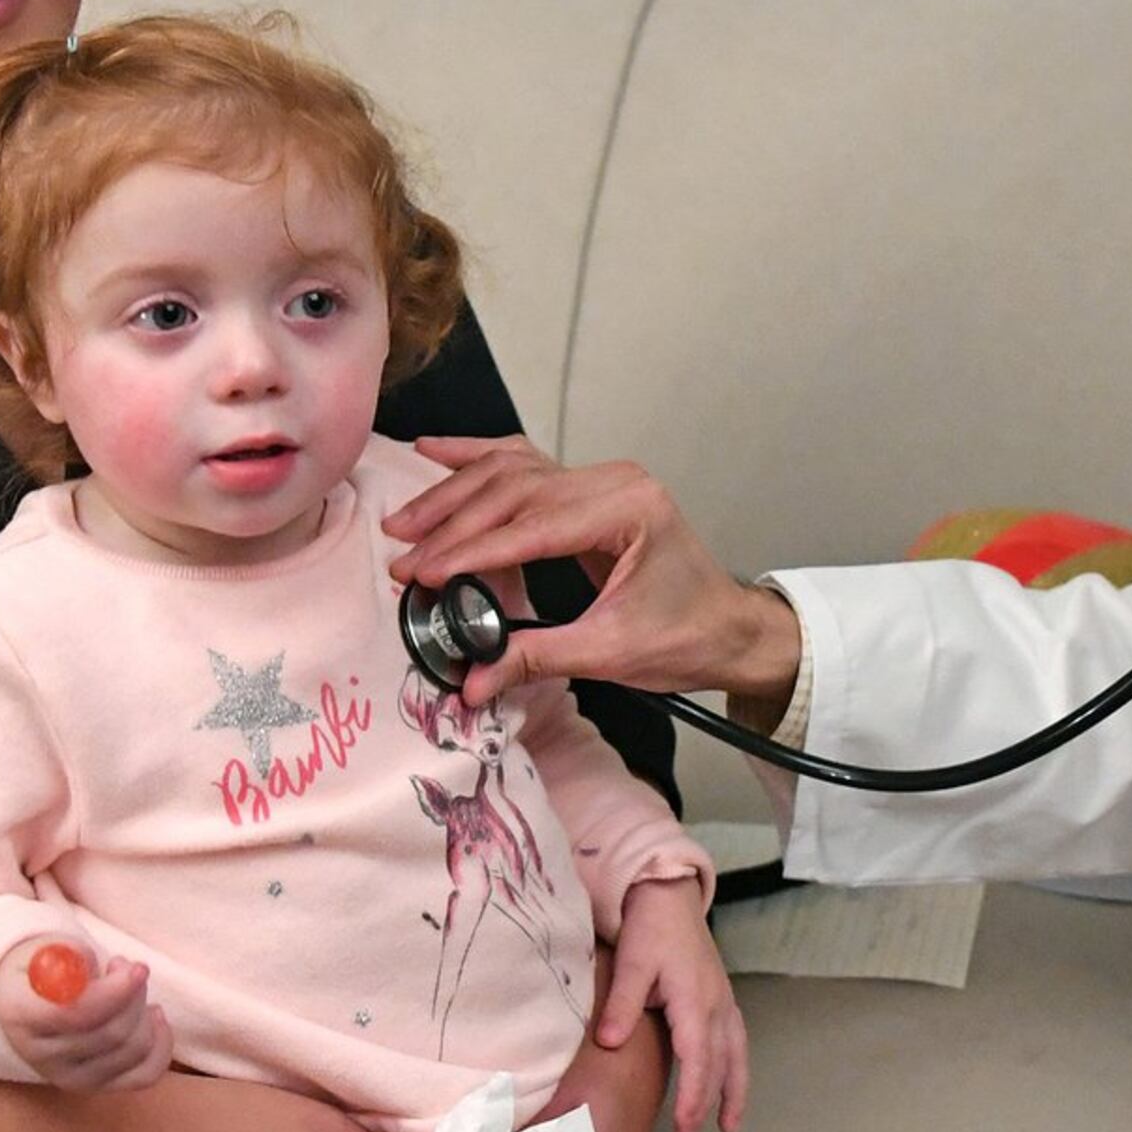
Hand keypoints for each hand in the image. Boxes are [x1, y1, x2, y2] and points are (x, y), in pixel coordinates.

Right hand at [0, 935, 169, 1090]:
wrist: (29, 1003)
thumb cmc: (45, 970)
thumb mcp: (48, 949)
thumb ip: (70, 956)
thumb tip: (99, 968)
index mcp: (21, 1016)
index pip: (76, 1016)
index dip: (115, 993)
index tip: (136, 967)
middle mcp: (43, 1057)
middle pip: (111, 1034)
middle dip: (133, 993)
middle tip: (128, 965)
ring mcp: (71, 1077)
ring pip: (132, 1050)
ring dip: (144, 1010)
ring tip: (132, 984)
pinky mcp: (98, 1087)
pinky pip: (145, 1074)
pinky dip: (161, 1044)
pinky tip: (154, 1016)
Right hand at [387, 438, 802, 712]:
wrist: (729, 628)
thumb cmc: (686, 636)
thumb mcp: (610, 653)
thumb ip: (536, 658)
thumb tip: (473, 680)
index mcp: (628, 509)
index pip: (533, 526)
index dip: (472, 550)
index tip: (422, 571)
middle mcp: (613, 481)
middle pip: (514, 490)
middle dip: (451, 522)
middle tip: (401, 553)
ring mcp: (600, 479)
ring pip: (512, 472)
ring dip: (453, 493)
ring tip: (404, 520)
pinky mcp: (588, 489)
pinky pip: (525, 465)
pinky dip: (477, 460)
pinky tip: (435, 451)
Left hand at [601, 879, 747, 1131]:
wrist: (670, 894)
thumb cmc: (649, 927)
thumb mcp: (632, 963)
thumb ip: (622, 1004)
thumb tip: (611, 1044)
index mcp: (695, 1001)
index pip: (698, 1059)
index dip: (693, 1097)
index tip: (685, 1129)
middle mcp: (717, 1005)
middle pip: (720, 1063)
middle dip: (709, 1102)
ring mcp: (723, 1001)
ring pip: (737, 1054)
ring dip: (735, 1090)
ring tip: (730, 1126)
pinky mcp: (722, 997)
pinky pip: (737, 1040)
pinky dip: (736, 1067)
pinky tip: (730, 1083)